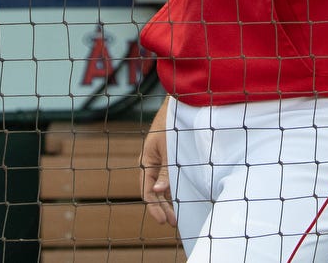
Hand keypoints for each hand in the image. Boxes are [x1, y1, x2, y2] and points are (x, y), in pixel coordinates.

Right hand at [140, 102, 176, 227]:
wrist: (181, 105)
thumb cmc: (173, 125)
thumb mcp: (170, 149)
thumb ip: (166, 171)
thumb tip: (158, 192)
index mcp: (146, 161)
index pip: (147, 191)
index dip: (155, 208)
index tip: (164, 221)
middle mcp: (150, 163)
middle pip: (153, 192)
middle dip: (161, 208)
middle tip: (173, 222)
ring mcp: (159, 162)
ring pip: (160, 187)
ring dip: (167, 201)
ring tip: (176, 215)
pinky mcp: (168, 159)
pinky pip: (167, 178)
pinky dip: (172, 190)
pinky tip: (180, 198)